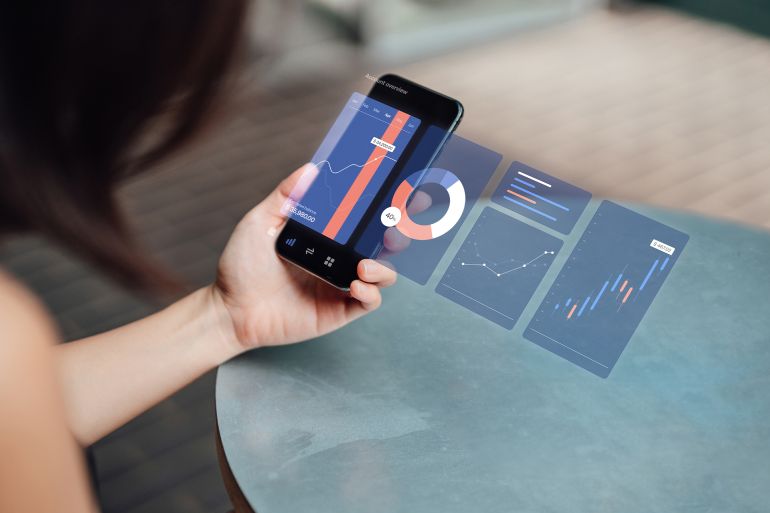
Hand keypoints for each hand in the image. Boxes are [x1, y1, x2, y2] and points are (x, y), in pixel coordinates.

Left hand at [211, 164, 396, 351]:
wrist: (231, 310)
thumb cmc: (242, 266)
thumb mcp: (260, 223)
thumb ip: (285, 196)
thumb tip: (311, 168)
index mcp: (325, 235)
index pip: (362, 218)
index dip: (385, 205)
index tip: (401, 190)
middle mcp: (338, 258)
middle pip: (382, 244)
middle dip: (399, 232)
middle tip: (399, 225)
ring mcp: (341, 284)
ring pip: (383, 273)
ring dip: (384, 267)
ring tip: (364, 265)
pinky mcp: (339, 309)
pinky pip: (369, 301)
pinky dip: (371, 292)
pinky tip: (356, 284)